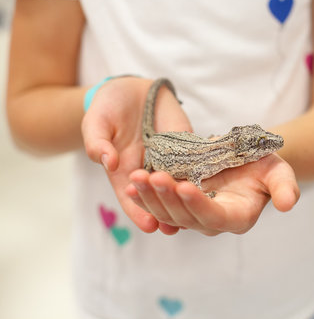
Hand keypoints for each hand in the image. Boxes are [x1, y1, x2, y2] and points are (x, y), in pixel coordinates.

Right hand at [81, 76, 191, 232]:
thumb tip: (107, 162)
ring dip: (185, 200)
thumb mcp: (96, 122)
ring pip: (178, 185)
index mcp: (123, 172)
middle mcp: (148, 171)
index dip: (139, 213)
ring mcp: (169, 160)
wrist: (133, 90)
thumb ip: (98, 142)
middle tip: (174, 228)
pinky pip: (195, 163)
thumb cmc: (109, 107)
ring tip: (194, 215)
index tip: (149, 225)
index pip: (131, 199)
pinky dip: (201, 176)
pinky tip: (210, 189)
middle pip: (157, 198)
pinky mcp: (186, 147)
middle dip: (166, 214)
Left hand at [125, 153, 299, 235]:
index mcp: (236, 217)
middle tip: (153, 176)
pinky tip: (130, 185)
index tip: (184, 185)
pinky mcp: (178, 205)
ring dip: (150, 197)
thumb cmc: (264, 166)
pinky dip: (142, 197)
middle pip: (185, 217)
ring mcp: (192, 215)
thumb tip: (287, 204)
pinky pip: (157, 206)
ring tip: (137, 178)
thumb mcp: (279, 172)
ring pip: (167, 213)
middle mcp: (211, 222)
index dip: (198, 204)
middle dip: (167, 198)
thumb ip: (284, 187)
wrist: (246, 161)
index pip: (214, 216)